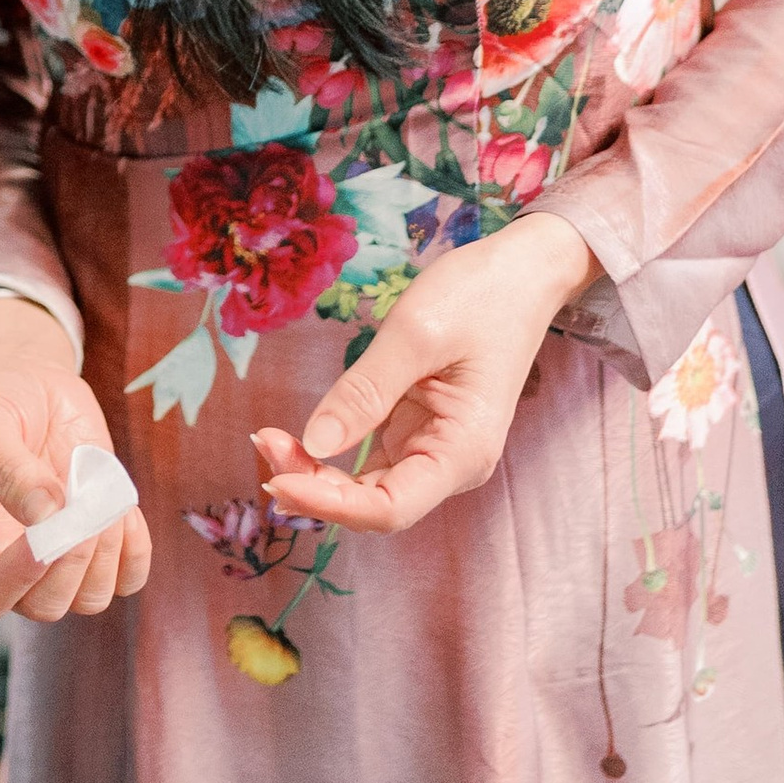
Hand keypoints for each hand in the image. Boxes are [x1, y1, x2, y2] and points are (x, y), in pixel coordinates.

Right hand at [0, 293, 150, 621]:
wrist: (28, 384)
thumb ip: (10, 471)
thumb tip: (46, 515)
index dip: (17, 578)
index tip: (43, 532)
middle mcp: (7, 566)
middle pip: (46, 605)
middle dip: (71, 558)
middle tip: (78, 501)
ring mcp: (54, 562)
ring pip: (90, 598)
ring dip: (104, 549)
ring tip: (94, 491)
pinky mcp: (95, 549)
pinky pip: (127, 577)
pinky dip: (133, 547)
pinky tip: (115, 503)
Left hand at [253, 210, 594, 534]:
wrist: (521, 274)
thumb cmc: (479, 296)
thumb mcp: (416, 334)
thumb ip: (365, 390)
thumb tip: (314, 442)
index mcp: (463, 451)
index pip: (390, 508)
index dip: (330, 504)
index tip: (277, 478)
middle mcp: (450, 463)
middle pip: (373, 503)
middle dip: (314, 484)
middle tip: (261, 442)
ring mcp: (433, 449)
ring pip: (365, 486)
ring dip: (315, 473)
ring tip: (266, 441)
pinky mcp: (416, 430)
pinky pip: (367, 458)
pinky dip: (328, 455)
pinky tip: (292, 441)